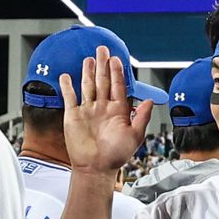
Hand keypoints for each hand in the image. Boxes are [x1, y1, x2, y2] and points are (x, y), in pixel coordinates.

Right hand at [60, 50, 152, 174]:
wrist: (96, 168)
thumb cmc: (116, 156)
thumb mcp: (135, 136)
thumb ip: (142, 117)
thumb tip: (151, 100)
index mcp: (118, 111)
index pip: (118, 86)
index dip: (117, 72)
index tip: (117, 59)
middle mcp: (102, 108)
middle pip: (103, 81)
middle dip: (103, 65)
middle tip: (103, 49)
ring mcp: (88, 111)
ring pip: (88, 86)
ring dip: (88, 72)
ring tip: (89, 58)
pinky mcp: (73, 116)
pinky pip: (70, 98)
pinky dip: (67, 86)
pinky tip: (67, 75)